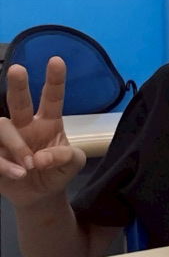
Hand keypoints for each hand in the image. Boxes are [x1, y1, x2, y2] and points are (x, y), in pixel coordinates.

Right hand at [0, 58, 85, 207]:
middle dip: (18, 85)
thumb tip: (41, 158)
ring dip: (16, 146)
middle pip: (19, 101)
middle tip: (17, 69)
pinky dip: (5, 165)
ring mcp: (7, 137)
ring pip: (3, 126)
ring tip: (28, 167)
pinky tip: (18, 174)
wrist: (40, 195)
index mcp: (49, 121)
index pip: (52, 97)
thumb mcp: (73, 164)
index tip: (56, 60)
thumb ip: (66, 157)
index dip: (54, 80)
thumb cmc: (58, 172)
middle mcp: (26, 124)